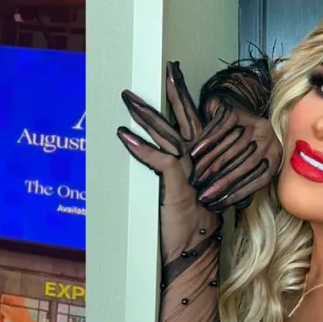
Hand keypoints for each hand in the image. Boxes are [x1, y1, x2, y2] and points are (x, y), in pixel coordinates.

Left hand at [117, 62, 217, 261]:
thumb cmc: (186, 224)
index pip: (191, 120)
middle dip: (171, 94)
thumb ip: (173, 170)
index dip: (182, 97)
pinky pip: (158, 159)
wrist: (193, 250)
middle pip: (182, 120)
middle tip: (165, 71)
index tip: (175, 75)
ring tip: (128, 100)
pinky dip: (139, 147)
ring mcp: (188, 171)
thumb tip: (159, 156)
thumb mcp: (179, 191)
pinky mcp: (177, 185)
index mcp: (199, 159)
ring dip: (145, 116)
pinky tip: (123, 135)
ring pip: (166, 135)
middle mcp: (196, 160)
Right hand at [189, 102, 281, 212]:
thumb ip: (246, 180)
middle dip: (222, 182)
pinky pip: (220, 129)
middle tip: (204, 194)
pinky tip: (194, 154)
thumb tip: (239, 206)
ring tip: (196, 178)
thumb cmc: (235, 141)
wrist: (230, 106)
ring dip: (211, 165)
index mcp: (275, 154)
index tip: (219, 204)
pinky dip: (206, 142)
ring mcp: (254, 122)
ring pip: (231, 148)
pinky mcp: (237, 111)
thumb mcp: (247, 160)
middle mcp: (269, 137)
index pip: (260, 178)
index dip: (238, 193)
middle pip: (246, 164)